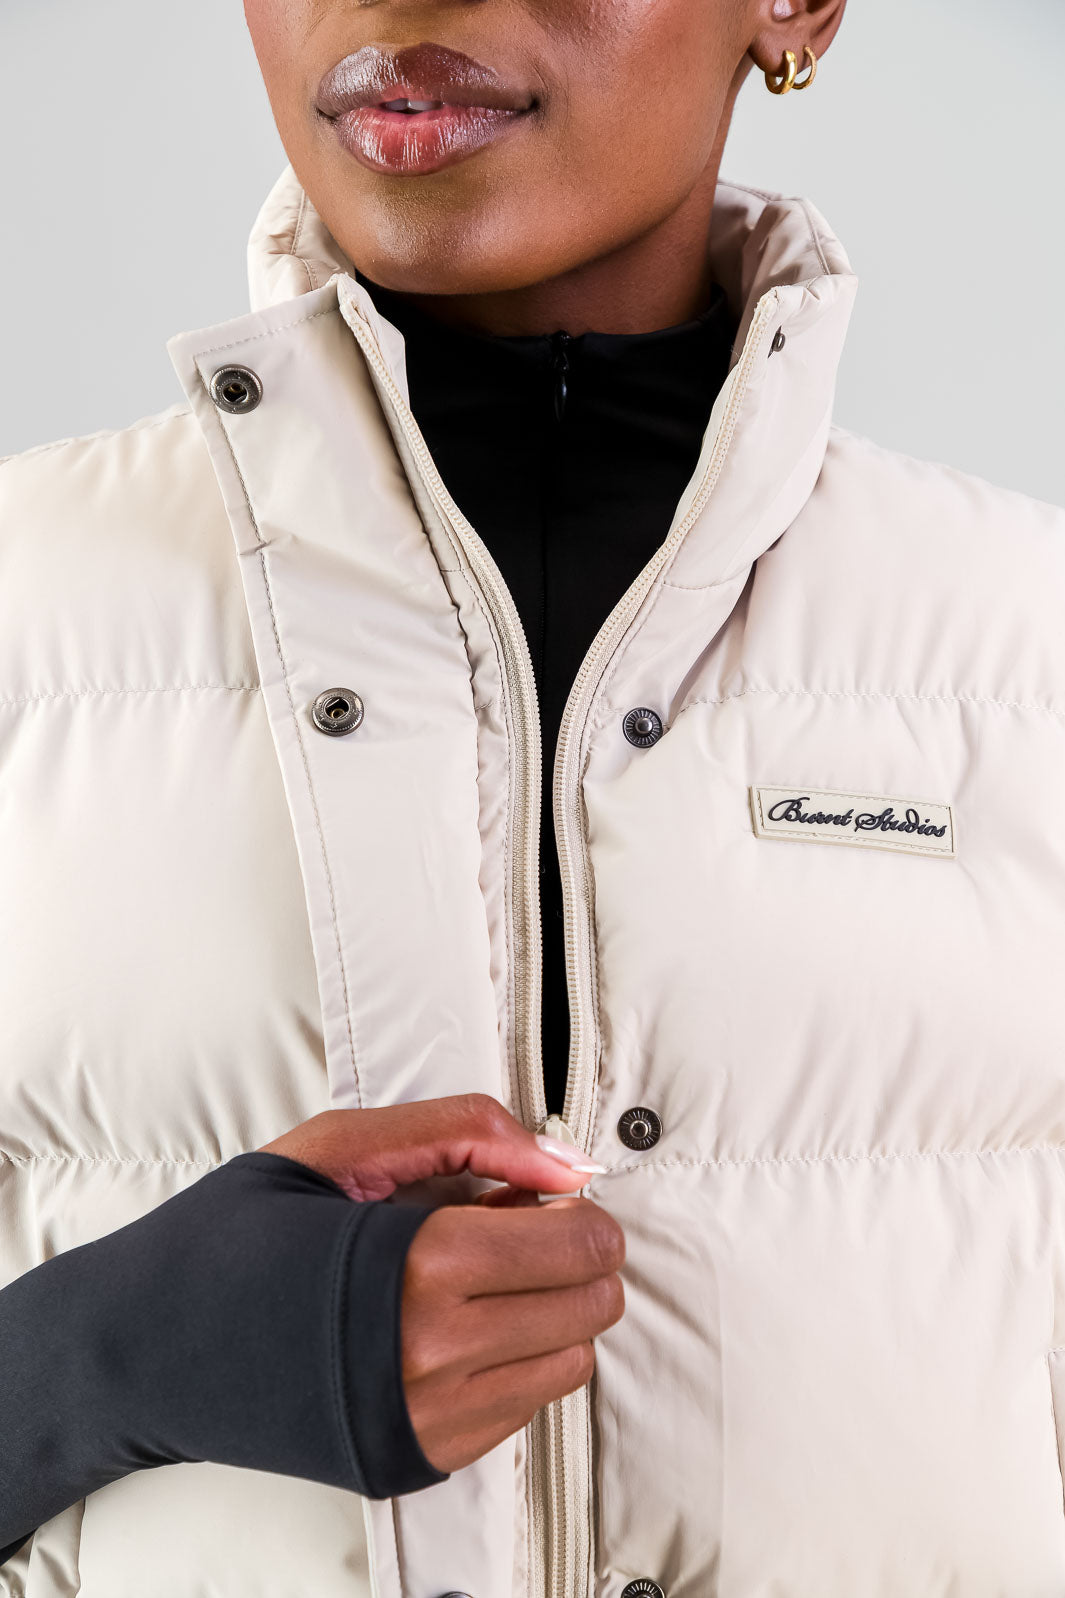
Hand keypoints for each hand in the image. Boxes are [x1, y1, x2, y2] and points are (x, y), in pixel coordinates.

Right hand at [259, 1093, 625, 1472]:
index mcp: (419, 1264)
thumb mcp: (346, 1144)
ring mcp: (429, 1418)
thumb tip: (565, 1162)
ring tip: (484, 1278)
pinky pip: (524, 1408)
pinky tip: (457, 1324)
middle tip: (519, 1230)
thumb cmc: (241, 1234)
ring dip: (551, 1311)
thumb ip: (469, 1131)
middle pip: (590, 1304)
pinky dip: (513, 1360)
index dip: (578, 1208)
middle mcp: (433, 1355)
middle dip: (573, 1256)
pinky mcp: (420, 1457)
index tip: (547, 1195)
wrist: (156, 1338)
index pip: (579, 1243)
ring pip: (570, 1362)